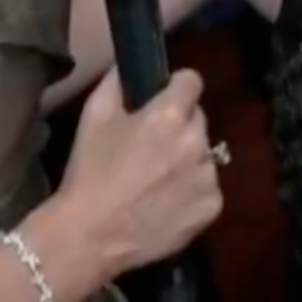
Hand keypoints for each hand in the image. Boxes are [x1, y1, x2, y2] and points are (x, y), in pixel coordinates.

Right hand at [43, 70, 223, 286]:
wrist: (90, 235)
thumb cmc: (89, 173)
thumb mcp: (93, 117)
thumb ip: (115, 82)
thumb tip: (128, 66)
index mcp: (170, 115)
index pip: (192, 81)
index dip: (177, 87)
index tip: (165, 97)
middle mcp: (197, 142)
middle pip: (198, 120)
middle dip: (180, 127)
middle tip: (154, 146)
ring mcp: (208, 176)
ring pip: (206, 156)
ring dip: (189, 160)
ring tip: (160, 179)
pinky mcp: (211, 207)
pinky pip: (209, 189)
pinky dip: (193, 193)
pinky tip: (168, 203)